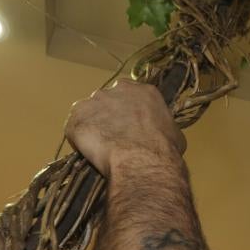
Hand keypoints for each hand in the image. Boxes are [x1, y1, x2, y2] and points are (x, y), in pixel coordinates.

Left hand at [65, 80, 186, 176]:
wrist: (142, 160)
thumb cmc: (163, 150)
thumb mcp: (175, 134)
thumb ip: (163, 128)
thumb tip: (163, 136)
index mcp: (143, 90)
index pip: (130, 95)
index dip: (127, 112)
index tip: (128, 126)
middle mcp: (117, 89)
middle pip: (107, 101)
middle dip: (108, 116)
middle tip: (114, 138)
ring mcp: (94, 101)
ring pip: (88, 113)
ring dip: (92, 127)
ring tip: (101, 148)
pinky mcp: (77, 117)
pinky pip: (74, 129)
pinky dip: (78, 140)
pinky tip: (89, 153)